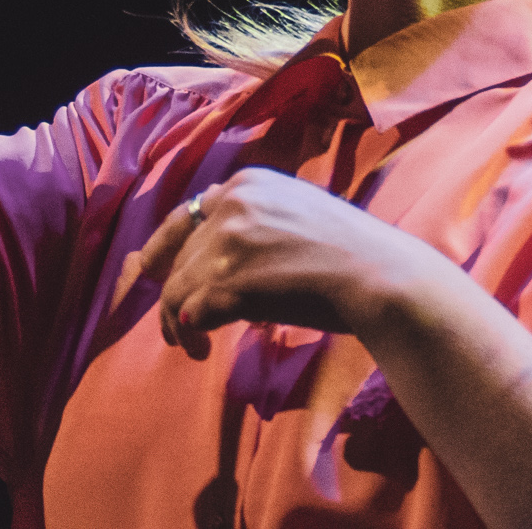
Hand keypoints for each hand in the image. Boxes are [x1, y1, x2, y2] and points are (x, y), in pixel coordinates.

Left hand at [118, 169, 440, 358]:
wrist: (380, 275)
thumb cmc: (351, 253)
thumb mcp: (297, 212)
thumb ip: (254, 222)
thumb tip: (210, 259)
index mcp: (250, 183)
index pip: (187, 214)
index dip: (165, 248)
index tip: (152, 273)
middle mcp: (233, 203)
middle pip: (179, 254)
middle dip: (174, 292)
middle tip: (180, 327)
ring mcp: (229, 241)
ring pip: (176, 287)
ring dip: (177, 321)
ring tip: (191, 345)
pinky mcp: (230, 281)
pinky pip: (189, 312)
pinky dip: (190, 333)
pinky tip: (202, 348)